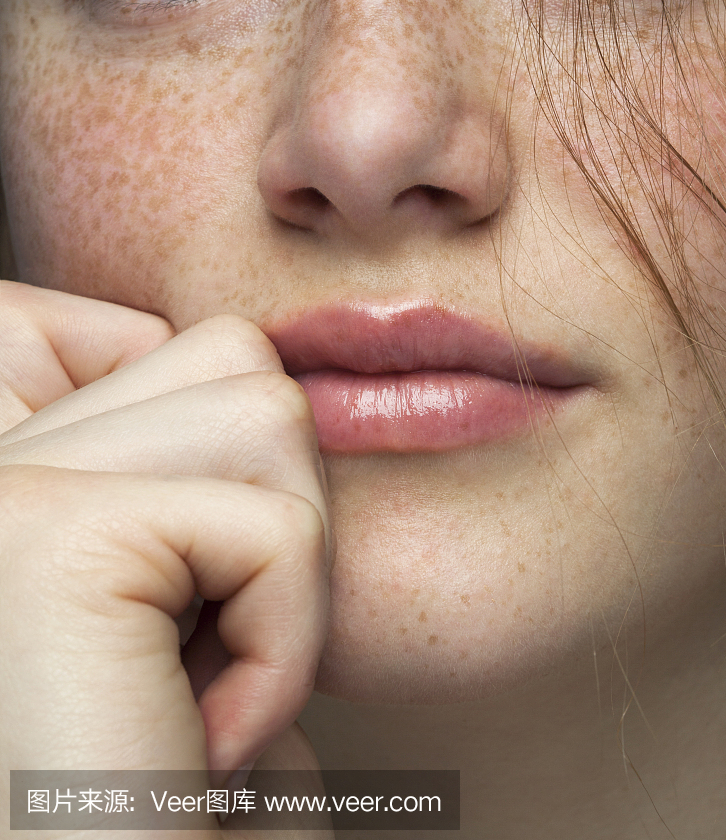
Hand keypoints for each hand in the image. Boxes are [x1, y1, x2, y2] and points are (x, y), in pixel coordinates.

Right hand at [0, 282, 332, 836]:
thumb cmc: (163, 788)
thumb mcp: (176, 596)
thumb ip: (180, 461)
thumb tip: (275, 351)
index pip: (131, 324)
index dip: (203, 443)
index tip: (175, 589)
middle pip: (228, 356)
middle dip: (264, 515)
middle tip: (192, 657)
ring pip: (266, 407)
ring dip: (280, 576)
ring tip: (191, 691)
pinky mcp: (53, 542)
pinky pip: (278, 528)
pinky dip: (287, 646)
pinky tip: (197, 743)